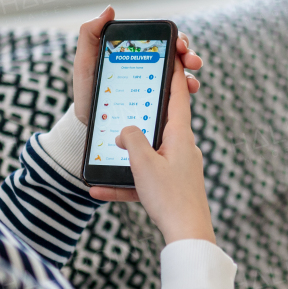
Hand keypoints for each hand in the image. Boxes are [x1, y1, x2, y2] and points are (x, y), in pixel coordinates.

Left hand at [72, 7, 202, 125]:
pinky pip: (176, 95)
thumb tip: (110, 10)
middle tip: (190, 61)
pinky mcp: (157, 101)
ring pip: (180, 73)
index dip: (175, 37)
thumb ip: (90, 33)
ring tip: (191, 82)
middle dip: (188, 54)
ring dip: (190, 74)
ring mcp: (155, 83)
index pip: (161, 39)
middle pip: (176, 53)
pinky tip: (188, 93)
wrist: (87, 120)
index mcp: (135, 51)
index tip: (179, 44)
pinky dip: (186, 91)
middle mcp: (149, 64)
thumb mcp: (85, 60)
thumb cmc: (86, 89)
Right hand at [89, 46, 214, 244]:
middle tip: (126, 97)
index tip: (172, 51)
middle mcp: (183, 147)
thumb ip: (130, 139)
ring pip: (149, 153)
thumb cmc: (170, 198)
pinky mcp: (173, 188)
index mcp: (181, 135)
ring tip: (103, 157)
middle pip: (161, 121)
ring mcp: (179, 168)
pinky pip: (145, 178)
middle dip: (141, 112)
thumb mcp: (143, 164)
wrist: (188, 237)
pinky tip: (98, 190)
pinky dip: (125, 183)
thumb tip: (124, 131)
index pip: (178, 94)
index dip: (174, 70)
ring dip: (126, 155)